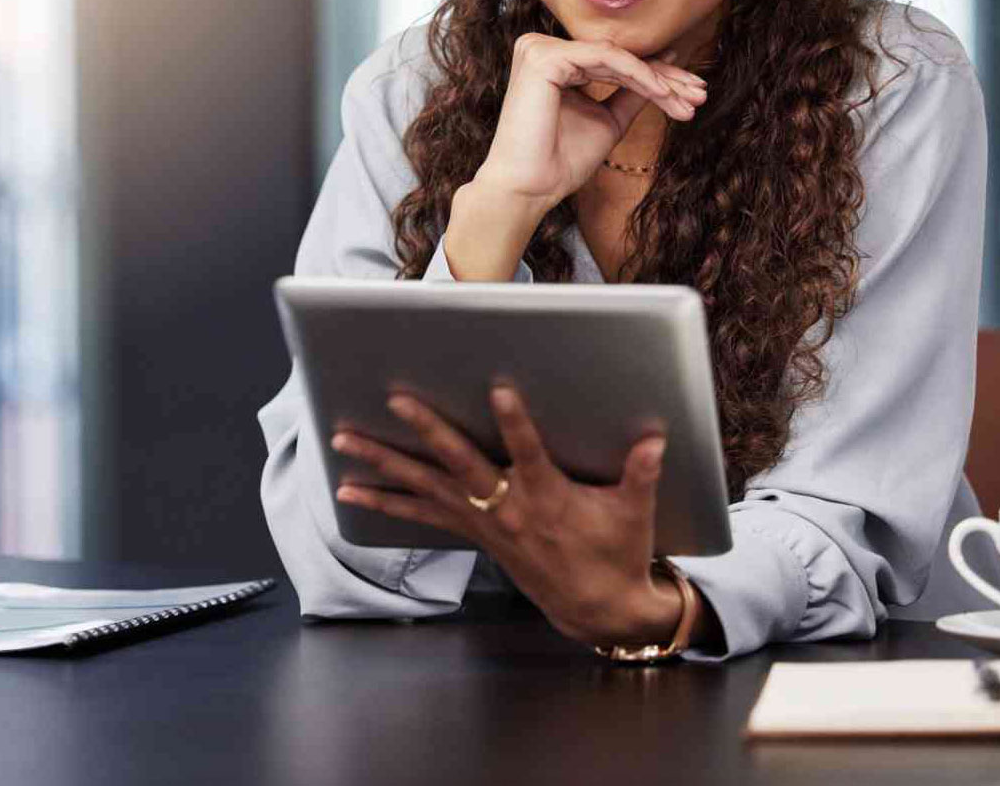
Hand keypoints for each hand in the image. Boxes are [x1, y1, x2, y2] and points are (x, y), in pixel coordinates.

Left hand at [331, 384, 682, 649]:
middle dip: (427, 430)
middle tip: (395, 401)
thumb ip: (641, 473)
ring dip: (383, 464)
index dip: (515, 422)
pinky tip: (350, 492)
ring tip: (344, 441)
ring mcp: (485, 524)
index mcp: (548, 497)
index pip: (529, 452)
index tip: (499, 390)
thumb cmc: (617, 553)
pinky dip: (385, 502)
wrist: (596, 610)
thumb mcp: (635, 514)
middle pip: (460, 464)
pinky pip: (420, 515)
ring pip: (425, 488)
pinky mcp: (473, 535)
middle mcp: (507, 509)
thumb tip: (655, 439)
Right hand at [475, 34, 706, 210]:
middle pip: (617, 58)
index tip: (691, 94)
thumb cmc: (560, 161)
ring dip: (659, 80)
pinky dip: (639, 75)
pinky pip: (605, 59)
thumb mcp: (608, 120)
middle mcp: (541, 48)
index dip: (656, 77)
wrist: (530, 188)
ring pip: (615, 57)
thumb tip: (667, 65)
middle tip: (700, 95)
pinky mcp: (543, 58)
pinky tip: (664, 94)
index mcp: (552, 61)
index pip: (613, 62)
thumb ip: (632, 93)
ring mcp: (538, 49)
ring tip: (689, 101)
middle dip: (665, 78)